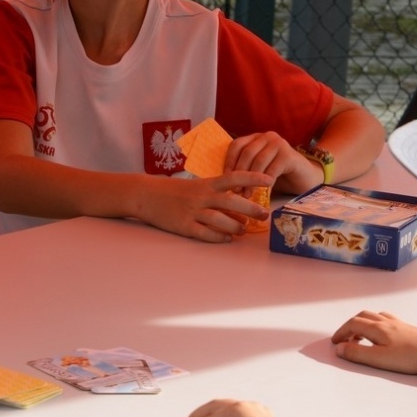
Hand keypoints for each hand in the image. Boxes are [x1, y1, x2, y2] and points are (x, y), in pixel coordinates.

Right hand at [134, 170, 273, 242]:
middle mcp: (201, 196)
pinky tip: (227, 238)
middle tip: (264, 214)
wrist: (146, 195)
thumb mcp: (196, 186)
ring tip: (244, 230)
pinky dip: (218, 237)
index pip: (233, 177)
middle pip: (230, 201)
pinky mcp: (183, 226)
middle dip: (250, 208)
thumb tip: (240, 207)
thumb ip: (217, 193)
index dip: (252, 178)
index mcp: (206, 183)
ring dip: (235, 226)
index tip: (269, 180)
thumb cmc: (175, 191)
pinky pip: (205, 233)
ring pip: (219, 220)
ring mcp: (192, 212)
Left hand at [224, 132, 321, 192]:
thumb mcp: (257, 170)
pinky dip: (266, 181)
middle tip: (235, 190)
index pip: (236, 145)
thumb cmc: (277, 175)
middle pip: (247, 152)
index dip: (229, 161)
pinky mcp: (289, 155)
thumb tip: (223, 182)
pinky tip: (263, 191)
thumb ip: (243, 169)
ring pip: (259, 161)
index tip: (224, 178)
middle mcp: (267, 136)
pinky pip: (273, 169)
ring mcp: (279, 144)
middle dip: (239, 173)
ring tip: (247, 195)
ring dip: (251, 180)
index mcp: (256, 138)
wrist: (304, 178)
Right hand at [331, 311, 416, 384]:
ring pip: (374, 316)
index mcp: (377, 328)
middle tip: (344, 340)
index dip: (341, 332)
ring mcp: (398, 323)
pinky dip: (376, 323)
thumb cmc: (410, 358)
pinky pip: (386, 319)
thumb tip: (339, 348)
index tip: (334, 343)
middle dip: (349, 326)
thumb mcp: (379, 359)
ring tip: (360, 338)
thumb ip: (357, 353)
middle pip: (362, 316)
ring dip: (362, 324)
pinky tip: (381, 334)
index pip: (352, 324)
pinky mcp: (407, 328)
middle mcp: (386, 322)